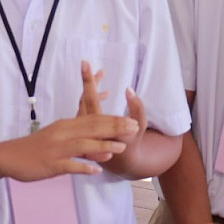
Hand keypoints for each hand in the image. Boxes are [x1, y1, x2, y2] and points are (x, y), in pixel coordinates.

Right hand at [0, 67, 137, 181]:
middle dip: (114, 128)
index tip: (131, 120)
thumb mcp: (58, 136)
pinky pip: (69, 165)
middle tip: (134, 128)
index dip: (113, 119)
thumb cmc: (36, 148)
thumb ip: (78, 136)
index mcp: (65, 126)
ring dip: (103, 145)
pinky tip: (96, 171)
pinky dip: (83, 167)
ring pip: (83, 145)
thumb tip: (99, 140)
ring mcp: (56, 149)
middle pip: (92, 128)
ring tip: (121, 147)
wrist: (9, 156)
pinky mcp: (50, 164)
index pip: (93, 119)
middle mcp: (63, 134)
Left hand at [78, 62, 148, 176]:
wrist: (121, 160)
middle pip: (85, 97)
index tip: (84, 63)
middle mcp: (88, 126)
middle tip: (87, 63)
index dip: (89, 80)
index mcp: (100, 126)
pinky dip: (93, 98)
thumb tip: (128, 89)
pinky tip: (105, 93)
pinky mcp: (83, 126)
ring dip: (92, 88)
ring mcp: (83, 127)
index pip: (92, 99)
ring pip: (84, 102)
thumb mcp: (140, 126)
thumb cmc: (132, 142)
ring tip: (101, 73)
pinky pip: (85, 108)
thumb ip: (137, 108)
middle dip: (90, 80)